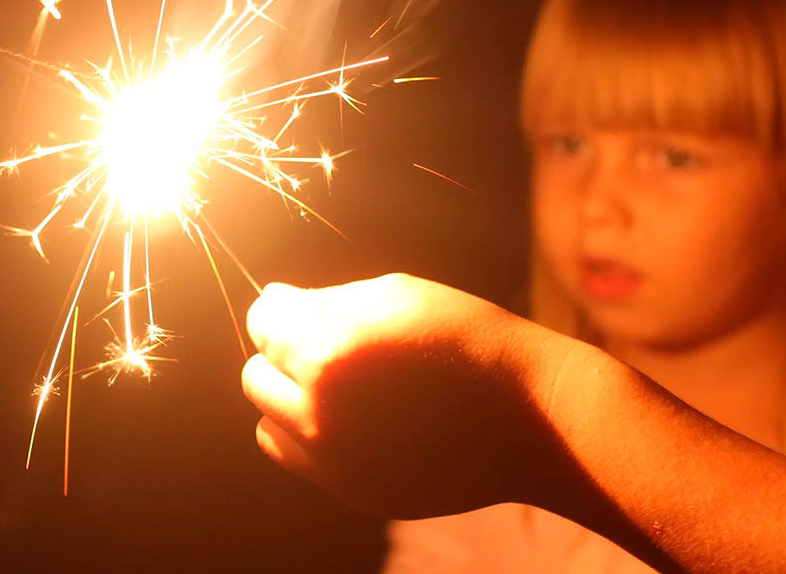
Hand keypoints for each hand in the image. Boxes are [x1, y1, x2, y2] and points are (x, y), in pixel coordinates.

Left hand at [241, 274, 571, 518]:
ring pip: (268, 422)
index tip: (301, 305)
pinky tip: (357, 417)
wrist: (530, 415)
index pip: (261, 321)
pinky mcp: (354, 491)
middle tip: (330, 344)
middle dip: (282, 354)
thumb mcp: (392, 293)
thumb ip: (320, 301)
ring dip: (289, 399)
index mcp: (325, 356)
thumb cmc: (464, 338)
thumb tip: (270, 302)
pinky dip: (311, 436)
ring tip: (343, 384)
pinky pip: (299, 458)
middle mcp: (318, 415)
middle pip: (255, 375)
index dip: (281, 307)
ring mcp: (335, 462)